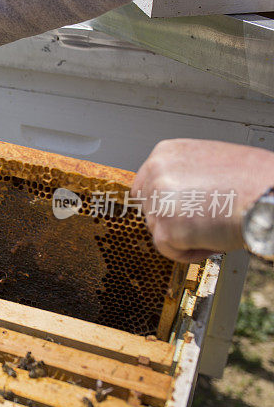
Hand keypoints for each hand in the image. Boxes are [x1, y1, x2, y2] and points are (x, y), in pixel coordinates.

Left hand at [132, 139, 273, 261]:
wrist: (271, 196)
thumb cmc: (255, 180)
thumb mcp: (211, 160)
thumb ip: (185, 173)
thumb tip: (177, 192)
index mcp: (166, 153)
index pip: (145, 184)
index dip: (162, 202)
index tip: (176, 210)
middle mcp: (157, 172)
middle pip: (148, 208)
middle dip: (169, 220)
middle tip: (197, 223)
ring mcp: (158, 200)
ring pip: (157, 229)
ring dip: (181, 236)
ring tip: (212, 229)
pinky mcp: (166, 228)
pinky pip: (167, 249)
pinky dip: (187, 253)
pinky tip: (210, 243)